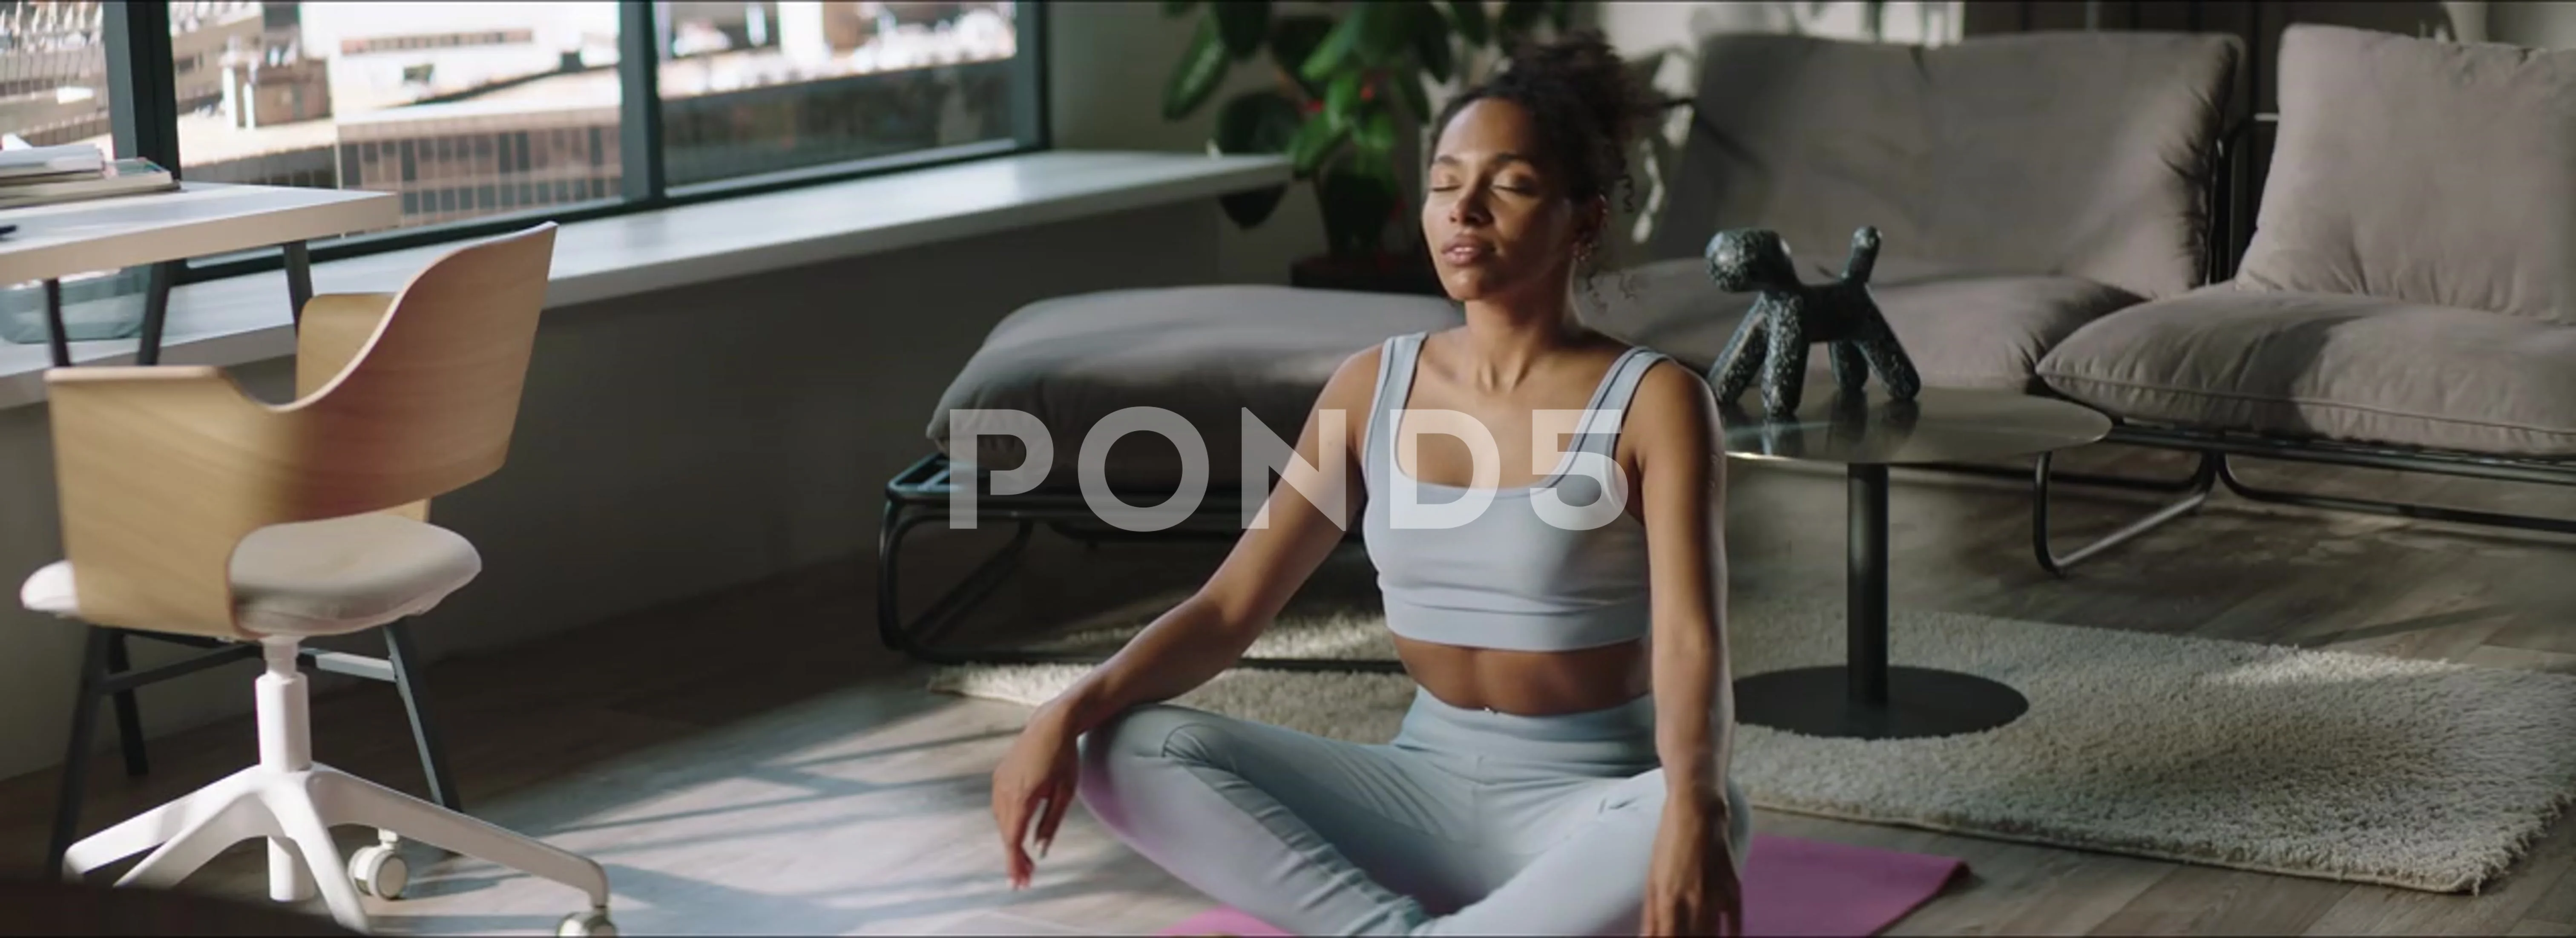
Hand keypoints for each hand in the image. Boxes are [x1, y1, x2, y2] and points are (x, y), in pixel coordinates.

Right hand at [991, 702, 1080, 889]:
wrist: (1051, 724)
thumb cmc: (1063, 757)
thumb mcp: (1065, 792)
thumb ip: (1050, 823)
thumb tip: (1039, 851)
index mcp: (1022, 796)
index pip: (1013, 839)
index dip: (1014, 863)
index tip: (1017, 883)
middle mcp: (1004, 791)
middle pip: (1005, 834)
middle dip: (1013, 859)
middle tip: (1024, 880)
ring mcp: (999, 783)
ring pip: (1001, 822)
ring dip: (1009, 843)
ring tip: (1023, 863)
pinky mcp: (999, 777)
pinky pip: (999, 808)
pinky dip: (1007, 825)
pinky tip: (1017, 835)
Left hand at [1641, 796, 1740, 936]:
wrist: (1697, 811)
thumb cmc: (1670, 844)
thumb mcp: (1653, 879)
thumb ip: (1652, 916)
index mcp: (1668, 901)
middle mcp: (1692, 903)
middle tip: (1684, 937)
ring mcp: (1716, 897)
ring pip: (1712, 937)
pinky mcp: (1734, 889)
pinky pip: (1735, 923)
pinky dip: (1732, 935)